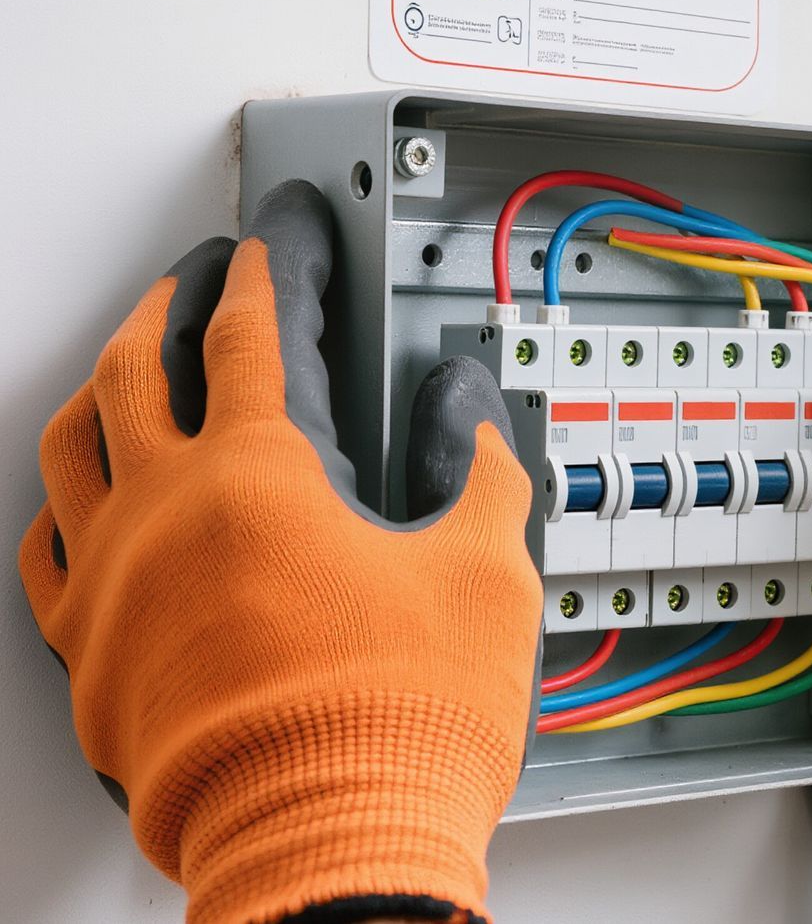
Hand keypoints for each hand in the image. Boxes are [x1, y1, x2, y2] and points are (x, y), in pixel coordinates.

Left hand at [19, 181, 541, 923]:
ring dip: (99, 384)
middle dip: (171, 304)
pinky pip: (44, 552)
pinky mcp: (88, 657)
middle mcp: (162, 513)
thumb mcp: (488, 571)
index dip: (271, 269)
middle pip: (135, 365)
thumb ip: (479, 466)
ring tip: (124, 363)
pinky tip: (81, 500)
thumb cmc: (401, 723)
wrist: (328, 848)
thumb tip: (469, 410)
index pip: (252, 331)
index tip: (279, 242)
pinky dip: (63, 503)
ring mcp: (109, 585)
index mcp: (259, 474)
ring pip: (70, 447)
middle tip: (199, 280)